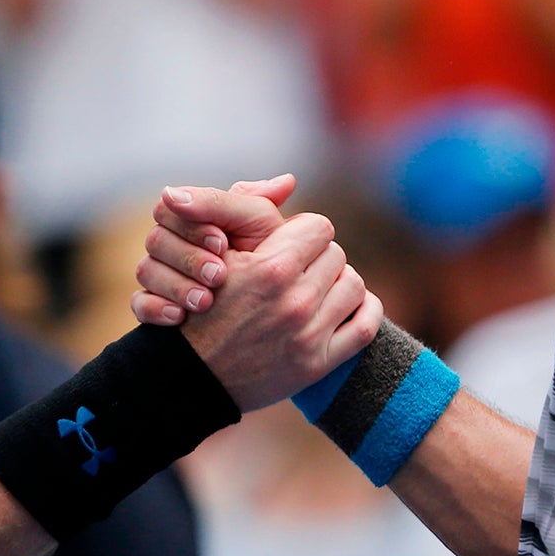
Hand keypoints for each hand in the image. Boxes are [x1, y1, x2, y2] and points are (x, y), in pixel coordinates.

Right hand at [131, 176, 296, 325]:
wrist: (259, 322)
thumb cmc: (266, 266)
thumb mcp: (265, 232)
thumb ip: (265, 205)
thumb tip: (288, 181)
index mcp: (192, 219)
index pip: (171, 206)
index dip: (194, 224)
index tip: (223, 243)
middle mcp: (171, 245)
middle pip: (156, 238)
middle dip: (189, 257)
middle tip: (219, 275)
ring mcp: (159, 277)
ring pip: (145, 270)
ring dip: (176, 284)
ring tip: (205, 301)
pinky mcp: (153, 308)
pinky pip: (139, 304)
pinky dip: (156, 308)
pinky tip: (179, 317)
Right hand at [180, 209, 380, 411]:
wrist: (188, 374)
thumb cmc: (198, 307)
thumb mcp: (215, 252)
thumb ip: (246, 209)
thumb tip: (289, 181)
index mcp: (271, 267)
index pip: (318, 226)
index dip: (302, 232)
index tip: (287, 243)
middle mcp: (294, 300)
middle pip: (335, 254)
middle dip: (317, 257)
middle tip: (297, 268)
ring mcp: (309, 335)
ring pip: (354, 284)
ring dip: (337, 282)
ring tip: (315, 287)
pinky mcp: (317, 364)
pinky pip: (366, 326)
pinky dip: (365, 310)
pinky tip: (349, 305)